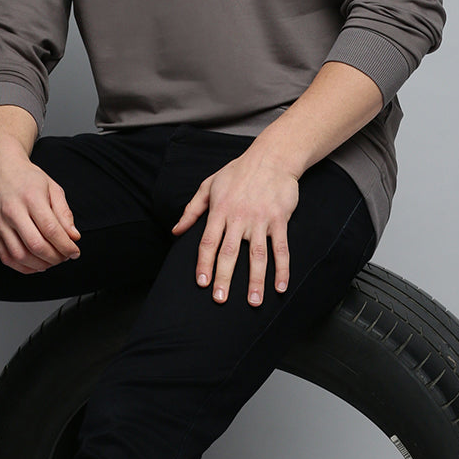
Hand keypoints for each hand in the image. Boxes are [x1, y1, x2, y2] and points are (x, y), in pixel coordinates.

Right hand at [0, 140, 80, 274]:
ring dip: (40, 264)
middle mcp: (12, 211)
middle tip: (64, 257)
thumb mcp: (53, 188)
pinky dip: (23, 267)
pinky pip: (6, 257)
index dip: (66, 246)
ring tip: (52, 261)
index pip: (51, 230)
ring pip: (20, 255)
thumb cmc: (28, 178)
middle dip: (55, 257)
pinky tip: (36, 264)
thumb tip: (74, 237)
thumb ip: (64, 213)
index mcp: (31, 197)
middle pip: (36, 245)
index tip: (75, 252)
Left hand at [171, 148, 298, 305]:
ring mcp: (260, 220)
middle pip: (230, 252)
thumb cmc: (238, 171)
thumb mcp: (209, 185)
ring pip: (257, 255)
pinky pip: (281, 248)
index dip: (204, 263)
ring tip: (253, 302)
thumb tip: (176, 231)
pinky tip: (280, 286)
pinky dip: (282, 268)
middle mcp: (239, 217)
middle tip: (220, 299)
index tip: (202, 283)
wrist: (271, 157)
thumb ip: (192, 210)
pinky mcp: (280, 220)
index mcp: (220, 210)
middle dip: (224, 277)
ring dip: (255, 280)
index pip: (209, 241)